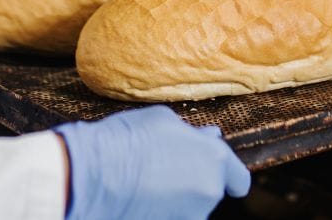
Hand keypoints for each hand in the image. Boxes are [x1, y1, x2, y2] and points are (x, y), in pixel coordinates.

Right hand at [55, 104, 250, 219]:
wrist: (94, 174)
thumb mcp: (164, 121)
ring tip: (146, 182)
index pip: (238, 179)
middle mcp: (209, 193)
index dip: (229, 176)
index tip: (219, 176)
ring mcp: (190, 217)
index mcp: (215, 160)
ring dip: (176, 198)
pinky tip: (140, 199)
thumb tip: (209, 137)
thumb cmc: (129, 139)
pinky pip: (171, 217)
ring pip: (189, 207)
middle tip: (164, 166)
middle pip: (209, 190)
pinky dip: (161, 210)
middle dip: (194, 181)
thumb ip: (193, 134)